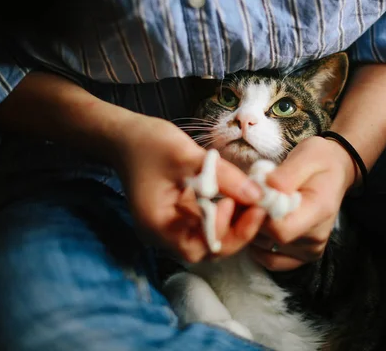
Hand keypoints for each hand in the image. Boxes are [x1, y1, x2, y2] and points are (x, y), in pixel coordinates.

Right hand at [110, 114, 264, 262]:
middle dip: (236, 230)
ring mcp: (171, 227)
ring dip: (234, 222)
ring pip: (210, 238)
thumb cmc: (149, 143)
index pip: (198, 248)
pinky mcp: (179, 216)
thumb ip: (222, 176)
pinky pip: (206, 224)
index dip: (225, 231)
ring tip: (253, 200)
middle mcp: (163, 234)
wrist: (125, 136)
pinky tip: (238, 196)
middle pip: (207, 248)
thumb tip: (257, 195)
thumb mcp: (187, 155)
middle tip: (259, 207)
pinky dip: (224, 213)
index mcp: (158, 226)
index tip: (245, 204)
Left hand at [249, 136, 356, 270]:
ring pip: (264, 249)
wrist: (334, 171)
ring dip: (251, 229)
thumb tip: (268, 188)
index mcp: (319, 211)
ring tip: (254, 205)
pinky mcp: (301, 256)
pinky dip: (257, 244)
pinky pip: (269, 259)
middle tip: (247, 196)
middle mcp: (317, 237)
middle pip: (269, 240)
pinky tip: (259, 222)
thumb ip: (286, 174)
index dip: (258, 215)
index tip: (250, 195)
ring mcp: (310, 250)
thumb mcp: (305, 156)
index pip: (281, 229)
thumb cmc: (318, 160)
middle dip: (250, 219)